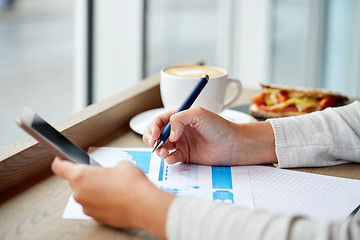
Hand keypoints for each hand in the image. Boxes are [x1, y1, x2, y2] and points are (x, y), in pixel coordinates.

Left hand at [51, 158, 173, 238]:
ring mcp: (87, 208)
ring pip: (87, 195)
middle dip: (89, 178)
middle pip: (76, 182)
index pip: (60, 167)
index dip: (61, 161)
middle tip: (104, 175)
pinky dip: (103, 202)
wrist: (144, 206)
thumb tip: (110, 172)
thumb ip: (108, 167)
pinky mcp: (96, 218)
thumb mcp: (122, 164)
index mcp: (81, 176)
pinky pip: (95, 206)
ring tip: (115, 188)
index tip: (63, 160)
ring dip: (96, 191)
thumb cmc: (133, 185)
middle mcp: (80, 193)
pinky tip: (117, 198)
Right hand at [143, 107, 276, 165]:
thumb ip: (178, 119)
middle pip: (157, 134)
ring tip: (165, 152)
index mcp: (180, 117)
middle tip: (154, 143)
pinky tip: (173, 158)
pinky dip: (169, 159)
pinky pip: (172, 158)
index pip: (159, 120)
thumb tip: (169, 134)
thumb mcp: (198, 114)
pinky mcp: (186, 156)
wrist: (232, 145)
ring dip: (159, 149)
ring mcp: (182, 143)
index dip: (153, 126)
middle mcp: (178, 130)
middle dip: (152, 138)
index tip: (155, 134)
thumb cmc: (219, 127)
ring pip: (162, 146)